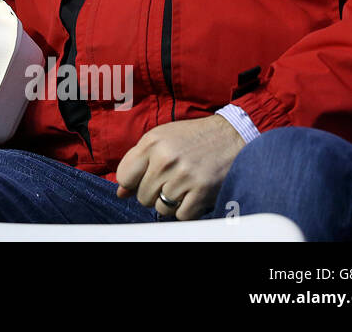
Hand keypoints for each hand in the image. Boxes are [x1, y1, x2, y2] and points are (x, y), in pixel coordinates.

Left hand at [114, 115, 245, 218]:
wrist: (231, 135)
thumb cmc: (192, 137)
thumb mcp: (160, 139)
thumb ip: (137, 162)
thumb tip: (121, 193)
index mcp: (151, 143)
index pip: (124, 177)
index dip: (131, 183)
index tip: (141, 181)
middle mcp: (165, 159)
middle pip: (142, 196)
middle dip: (152, 193)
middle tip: (167, 182)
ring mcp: (184, 176)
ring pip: (161, 208)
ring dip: (169, 203)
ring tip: (181, 187)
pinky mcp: (202, 191)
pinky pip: (181, 215)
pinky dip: (186, 210)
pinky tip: (191, 195)